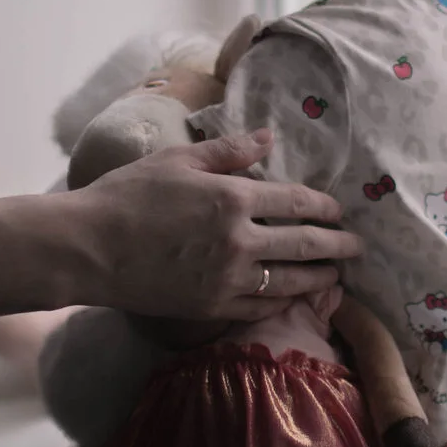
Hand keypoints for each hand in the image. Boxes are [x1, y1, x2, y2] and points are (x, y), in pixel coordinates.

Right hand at [70, 128, 357, 321]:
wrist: (89, 248)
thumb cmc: (128, 195)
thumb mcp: (178, 159)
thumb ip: (229, 151)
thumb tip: (269, 139)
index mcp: (233, 198)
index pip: (297, 202)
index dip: (324, 206)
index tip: (338, 210)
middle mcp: (239, 241)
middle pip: (305, 244)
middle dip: (337, 245)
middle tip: (357, 247)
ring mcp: (227, 279)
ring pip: (290, 281)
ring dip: (319, 278)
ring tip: (336, 276)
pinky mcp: (211, 307)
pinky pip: (260, 307)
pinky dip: (284, 303)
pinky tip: (294, 299)